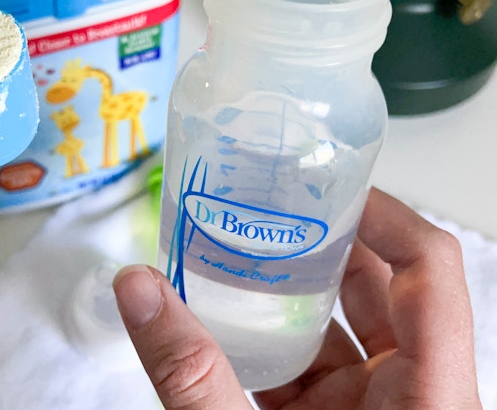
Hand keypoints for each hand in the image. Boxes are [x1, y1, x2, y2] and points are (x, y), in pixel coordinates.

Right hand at [113, 188, 481, 409]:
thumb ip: (191, 374)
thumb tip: (138, 287)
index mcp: (431, 398)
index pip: (428, 269)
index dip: (382, 211)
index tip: (322, 180)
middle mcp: (413, 400)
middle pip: (377, 289)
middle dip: (316, 244)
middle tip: (258, 205)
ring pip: (339, 332)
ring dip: (286, 294)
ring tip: (231, 251)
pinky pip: (309, 374)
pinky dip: (268, 345)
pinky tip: (221, 325)